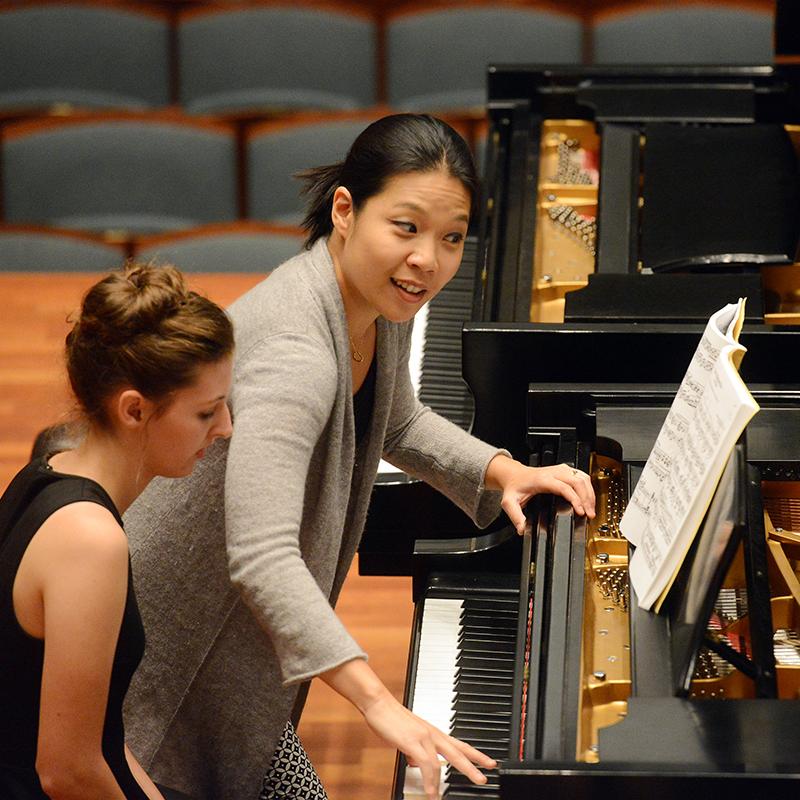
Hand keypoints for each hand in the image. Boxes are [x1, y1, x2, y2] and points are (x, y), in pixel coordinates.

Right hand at [321, 659, 495, 799]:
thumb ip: (417, 750)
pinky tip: (430, 791)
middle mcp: (433, 734)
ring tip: (440, 797)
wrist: (380, 705)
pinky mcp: (412, 741)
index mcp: (434, 732)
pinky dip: (429, 779)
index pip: (460, 744)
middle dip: (472, 767)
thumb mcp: (409, 736)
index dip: (475, 754)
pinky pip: (426, 764)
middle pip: (458, 752)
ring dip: (442, 782)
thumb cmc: (392, 718)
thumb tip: (417, 763)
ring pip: (442, 761)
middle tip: (483, 779)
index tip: (488, 762)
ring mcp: (424, 737)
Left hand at [485, 455, 595, 533]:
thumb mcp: (509, 503)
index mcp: (542, 479)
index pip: (564, 487)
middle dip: (587, 498)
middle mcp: (553, 472)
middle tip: (590, 514)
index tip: (581, 512)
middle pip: (577, 481)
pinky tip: (589, 498)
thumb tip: (522, 528)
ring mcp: (559, 469)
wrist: (514, 475)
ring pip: (582, 476)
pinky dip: (588, 487)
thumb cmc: (514, 487)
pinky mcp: (563, 470)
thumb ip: (515, 516)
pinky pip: (581, 475)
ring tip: (591, 508)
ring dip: (589, 492)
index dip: (575, 499)